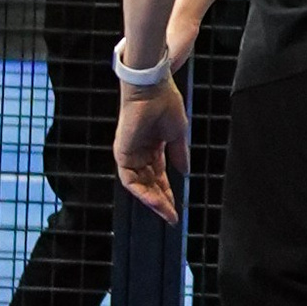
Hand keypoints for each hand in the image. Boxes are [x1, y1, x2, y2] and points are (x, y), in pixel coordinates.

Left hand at [114, 79, 189, 222]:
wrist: (152, 88)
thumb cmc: (165, 104)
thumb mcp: (177, 134)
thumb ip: (179, 154)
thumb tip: (184, 173)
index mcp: (152, 148)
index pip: (159, 177)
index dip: (168, 193)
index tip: (177, 209)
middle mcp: (139, 153)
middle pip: (149, 185)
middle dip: (161, 202)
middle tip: (171, 217)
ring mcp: (129, 154)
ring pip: (139, 186)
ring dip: (152, 201)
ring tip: (166, 213)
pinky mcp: (122, 153)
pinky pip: (130, 180)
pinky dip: (141, 192)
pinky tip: (155, 201)